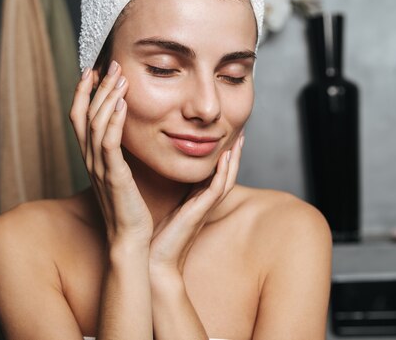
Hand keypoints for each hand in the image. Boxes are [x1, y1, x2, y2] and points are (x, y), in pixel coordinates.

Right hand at [70, 61, 152, 244]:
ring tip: (119, 76)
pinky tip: (121, 104)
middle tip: (110, 64)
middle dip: (96, 88)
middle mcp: (91, 161)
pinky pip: (109, 144)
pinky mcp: (114, 178)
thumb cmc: (130, 210)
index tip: (93, 71)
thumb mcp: (121, 177)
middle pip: (85, 116)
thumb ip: (119, 156)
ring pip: (96, 125)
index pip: (81, 119)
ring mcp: (100, 169)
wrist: (131, 241)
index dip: (84, 94)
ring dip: (106, 98)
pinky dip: (113, 122)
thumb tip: (125, 136)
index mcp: (93, 160)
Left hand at [148, 132, 243, 275]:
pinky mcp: (199, 213)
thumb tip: (162, 177)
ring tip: (239, 140)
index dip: (221, 157)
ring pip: (226, 179)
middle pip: (226, 174)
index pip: (213, 175)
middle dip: (234, 154)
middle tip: (240, 134)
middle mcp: (204, 204)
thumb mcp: (167, 209)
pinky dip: (222, 173)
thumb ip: (171, 195)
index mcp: (196, 201)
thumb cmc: (157, 238)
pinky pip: (216, 189)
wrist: (154, 261)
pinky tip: (225, 157)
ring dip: (234, 160)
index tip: (225, 139)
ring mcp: (204, 208)